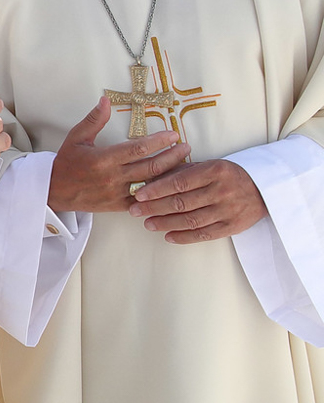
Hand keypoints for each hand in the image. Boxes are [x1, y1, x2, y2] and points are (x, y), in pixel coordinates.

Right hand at [46, 95, 188, 213]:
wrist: (53, 191)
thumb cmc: (66, 163)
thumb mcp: (76, 138)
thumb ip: (94, 119)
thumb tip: (106, 100)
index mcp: (104, 159)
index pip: (137, 149)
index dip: (158, 142)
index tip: (173, 135)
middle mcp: (113, 177)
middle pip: (151, 167)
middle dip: (172, 157)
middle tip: (185, 147)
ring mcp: (117, 193)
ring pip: (151, 185)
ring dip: (170, 175)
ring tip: (184, 165)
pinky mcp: (118, 206)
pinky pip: (144, 202)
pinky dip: (159, 195)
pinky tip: (171, 188)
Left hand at [131, 158, 267, 242]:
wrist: (266, 188)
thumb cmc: (229, 174)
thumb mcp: (209, 165)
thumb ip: (183, 171)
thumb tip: (151, 178)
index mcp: (215, 171)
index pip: (179, 182)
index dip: (156, 190)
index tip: (138, 194)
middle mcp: (222, 191)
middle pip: (181, 202)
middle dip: (154, 208)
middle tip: (135, 211)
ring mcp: (228, 210)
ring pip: (191, 220)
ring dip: (166, 223)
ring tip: (148, 224)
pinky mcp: (233, 226)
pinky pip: (205, 234)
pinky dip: (185, 237)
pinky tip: (168, 236)